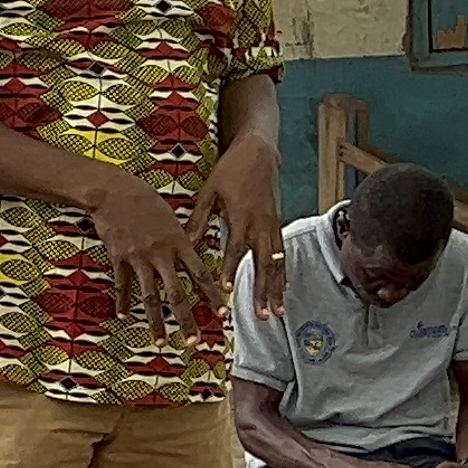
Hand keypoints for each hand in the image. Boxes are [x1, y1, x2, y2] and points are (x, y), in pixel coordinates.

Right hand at [88, 174, 215, 334]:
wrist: (112, 190)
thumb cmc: (144, 198)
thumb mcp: (170, 216)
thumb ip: (180, 238)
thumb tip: (190, 254)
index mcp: (178, 242)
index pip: (200, 275)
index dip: (212, 297)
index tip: (223, 315)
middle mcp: (160, 254)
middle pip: (176, 294)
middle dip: (186, 321)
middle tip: (194, 342)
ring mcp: (138, 258)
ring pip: (149, 297)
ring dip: (156, 322)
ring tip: (160, 342)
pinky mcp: (118, 258)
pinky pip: (122, 285)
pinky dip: (123, 302)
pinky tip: (124, 316)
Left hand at [194, 135, 287, 321]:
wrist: (259, 152)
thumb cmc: (231, 171)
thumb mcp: (210, 192)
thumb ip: (198, 219)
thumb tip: (183, 242)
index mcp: (241, 216)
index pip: (236, 248)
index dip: (231, 269)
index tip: (225, 288)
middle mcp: (260, 225)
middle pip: (263, 264)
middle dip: (262, 291)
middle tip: (260, 314)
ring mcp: (272, 226)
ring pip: (277, 264)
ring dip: (275, 289)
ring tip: (275, 312)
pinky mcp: (278, 224)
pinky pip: (283, 254)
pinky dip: (283, 274)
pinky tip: (283, 290)